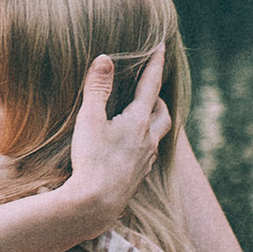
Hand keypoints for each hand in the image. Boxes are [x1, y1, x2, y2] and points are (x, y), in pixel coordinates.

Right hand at [63, 44, 168, 222]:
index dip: (156, 65)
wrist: (96, 204)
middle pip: (163, 114)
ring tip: (144, 117)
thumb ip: (97, 88)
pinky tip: (132, 148)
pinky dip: (145, 143)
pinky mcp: (138, 177)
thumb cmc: (91, 160)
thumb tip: (105, 59)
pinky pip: (148, 154)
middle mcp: (148, 140)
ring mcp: (145, 161)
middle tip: (153, 89)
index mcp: (138, 122)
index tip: (163, 47)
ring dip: (154, 121)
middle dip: (160, 99)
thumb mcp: (89, 119)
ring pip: (158, 135)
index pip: (151, 86)